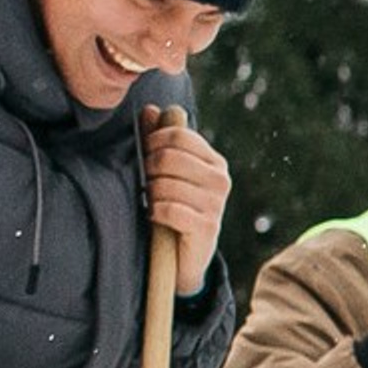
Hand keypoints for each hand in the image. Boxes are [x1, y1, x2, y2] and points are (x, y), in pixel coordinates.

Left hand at [141, 104, 229, 294]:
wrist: (182, 257)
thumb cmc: (172, 207)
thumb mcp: (166, 172)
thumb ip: (158, 140)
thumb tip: (151, 110)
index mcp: (214, 162)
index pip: (178, 135)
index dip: (153, 142)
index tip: (146, 157)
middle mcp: (221, 180)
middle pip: (170, 157)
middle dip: (149, 170)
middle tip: (147, 184)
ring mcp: (217, 204)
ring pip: (166, 184)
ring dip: (151, 195)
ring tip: (153, 203)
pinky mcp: (207, 227)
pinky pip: (170, 209)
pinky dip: (156, 213)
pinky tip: (157, 218)